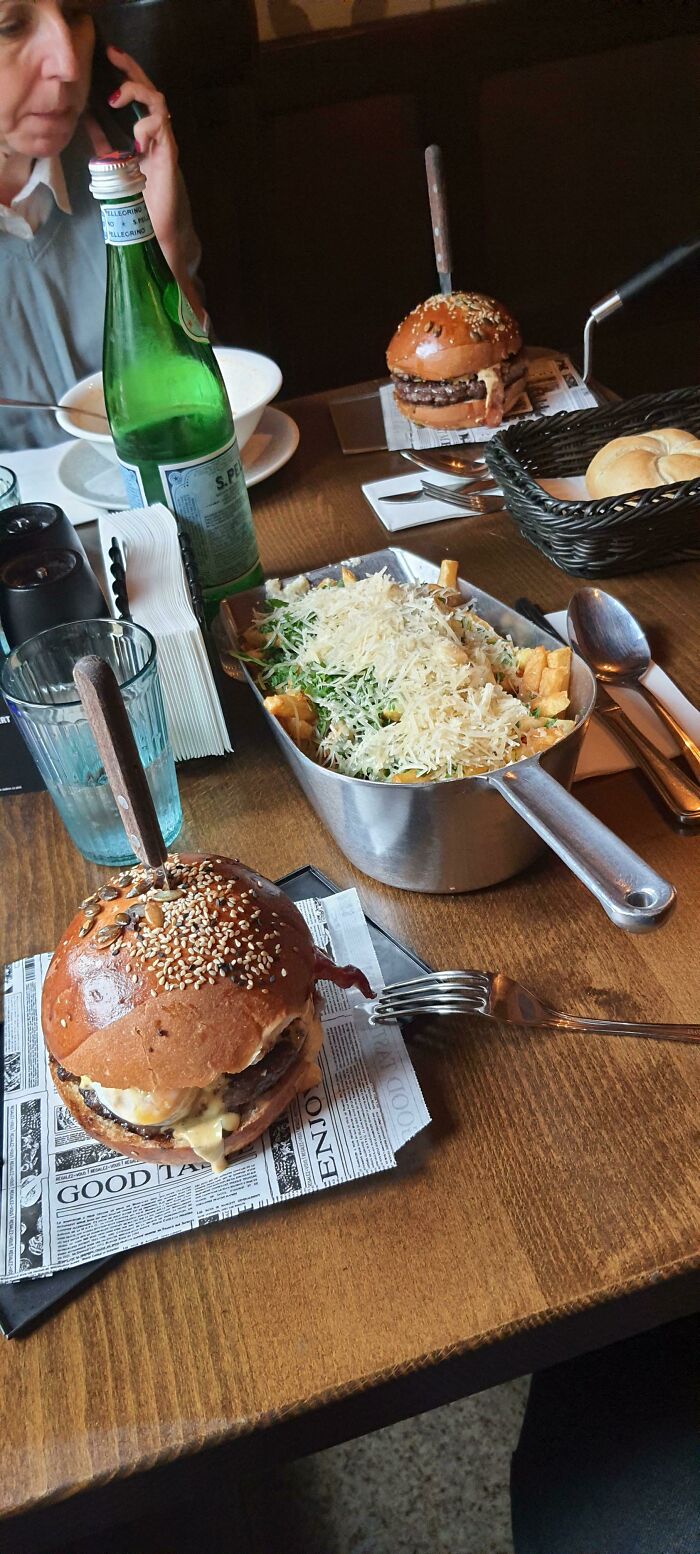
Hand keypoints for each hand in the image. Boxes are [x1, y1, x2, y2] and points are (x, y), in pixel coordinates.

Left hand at [103, 45, 180, 253]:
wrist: (158, 227)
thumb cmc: (141, 199)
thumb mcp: (114, 163)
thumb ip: (103, 142)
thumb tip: (85, 119)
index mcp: (145, 133)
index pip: (138, 95)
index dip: (126, 73)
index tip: (108, 56)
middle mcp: (158, 133)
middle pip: (150, 90)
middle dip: (132, 70)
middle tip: (113, 55)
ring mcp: (166, 142)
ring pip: (159, 102)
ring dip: (137, 93)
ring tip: (116, 97)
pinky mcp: (170, 155)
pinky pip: (161, 128)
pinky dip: (145, 126)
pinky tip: (135, 138)